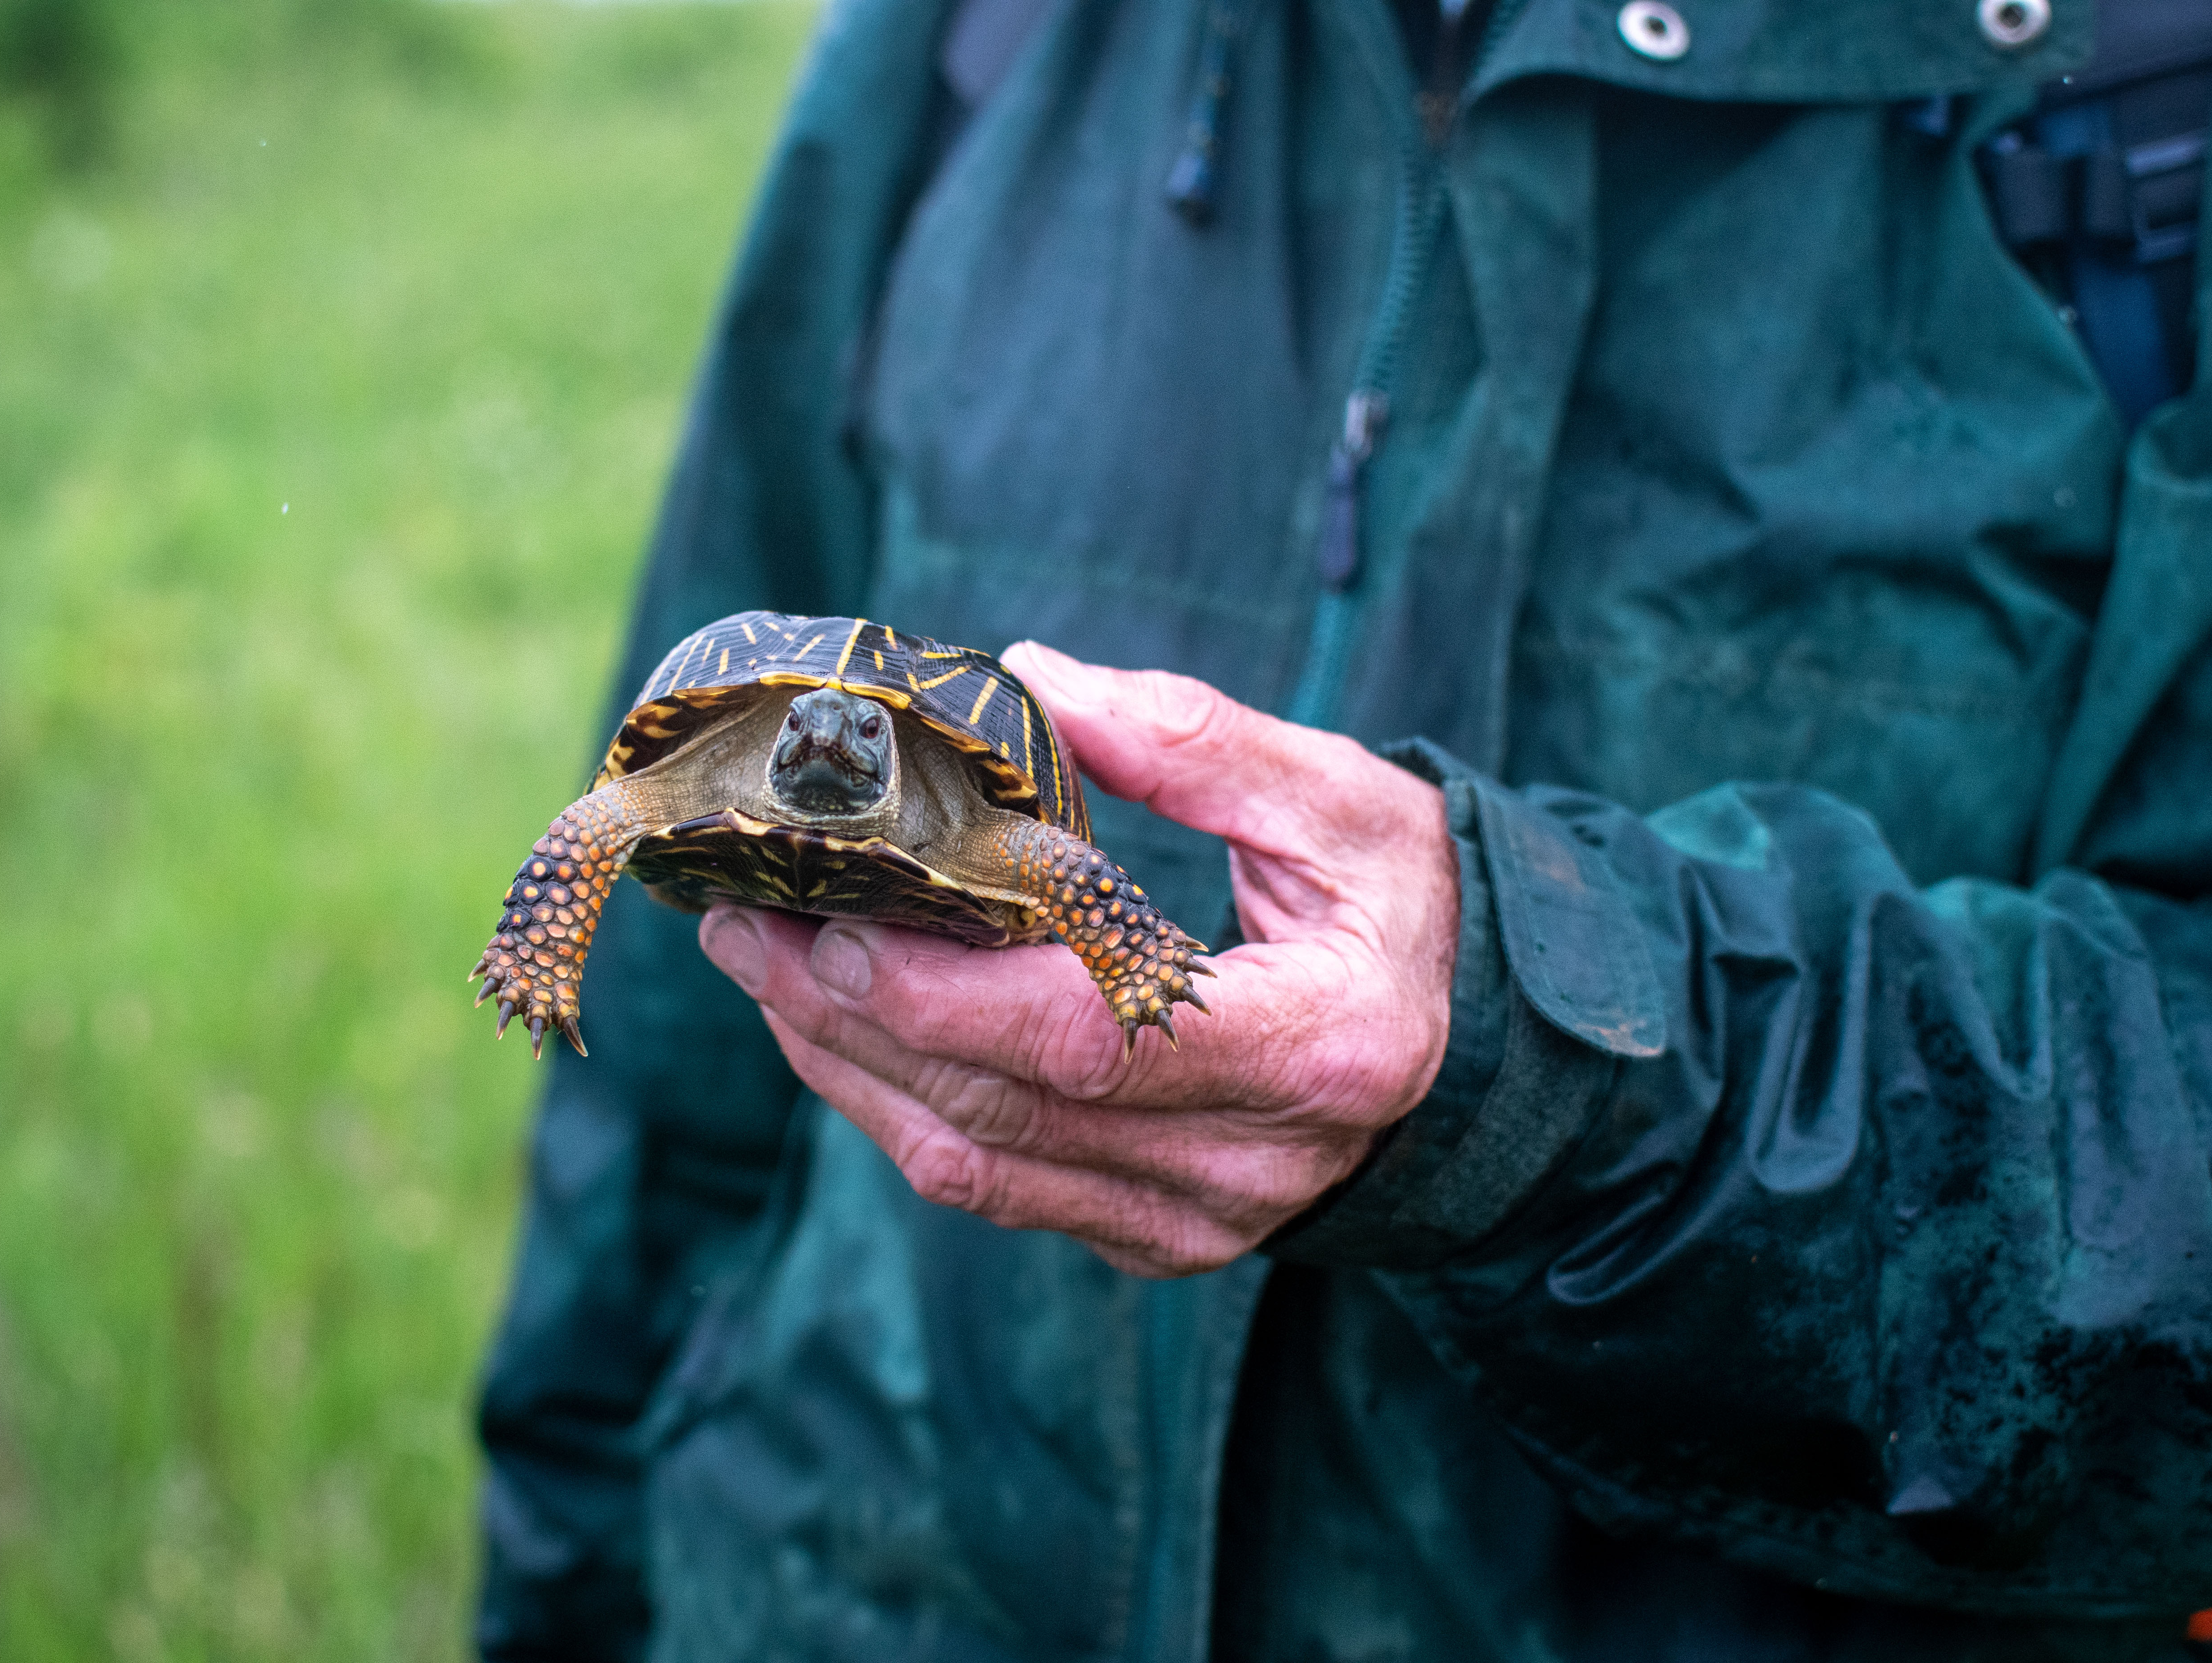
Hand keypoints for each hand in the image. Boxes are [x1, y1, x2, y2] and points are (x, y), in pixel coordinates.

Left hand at [696, 642, 1458, 1276]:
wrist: (1469, 1048)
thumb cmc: (1407, 909)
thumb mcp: (1344, 799)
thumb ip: (1197, 742)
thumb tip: (1036, 683)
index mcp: (1314, 1046)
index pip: (1087, 1040)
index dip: (940, 990)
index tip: (829, 922)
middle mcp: (1250, 1161)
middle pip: (1001, 1107)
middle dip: (846, 1016)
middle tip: (742, 921)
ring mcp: (1196, 1219)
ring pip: (975, 1164)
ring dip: (847, 1067)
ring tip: (761, 962)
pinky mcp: (1155, 1237)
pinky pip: (994, 1187)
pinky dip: (900, 1107)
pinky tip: (842, 1026)